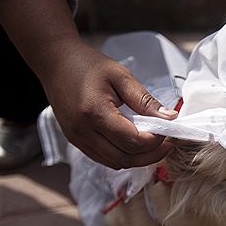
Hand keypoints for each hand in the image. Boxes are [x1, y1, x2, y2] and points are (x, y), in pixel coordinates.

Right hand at [42, 40, 177, 168]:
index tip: (167, 131)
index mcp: (95, 113)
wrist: (55, 62)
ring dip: (137, 159)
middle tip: (167, 145)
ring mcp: (77, 139)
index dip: (154, 141)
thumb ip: (145, 100)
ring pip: (115, 163)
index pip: (132, 141)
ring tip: (154, 147)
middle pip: (125, 159)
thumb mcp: (121, 76)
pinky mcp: (76, 141)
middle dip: (150, 156)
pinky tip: (135, 146)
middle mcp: (83, 132)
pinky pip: (104, 158)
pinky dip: (123, 157)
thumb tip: (170, 118)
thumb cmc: (89, 65)